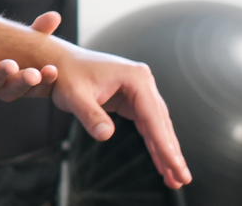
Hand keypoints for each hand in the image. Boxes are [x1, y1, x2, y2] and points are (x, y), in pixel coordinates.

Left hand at [0, 11, 60, 100]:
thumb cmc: (11, 46)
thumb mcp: (27, 37)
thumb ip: (40, 30)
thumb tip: (54, 16)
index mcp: (27, 82)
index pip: (41, 85)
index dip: (47, 79)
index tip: (52, 69)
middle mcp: (8, 88)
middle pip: (17, 89)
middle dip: (25, 81)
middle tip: (33, 74)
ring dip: (1, 75)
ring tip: (9, 65)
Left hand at [50, 43, 191, 188]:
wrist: (59, 62)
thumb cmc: (66, 76)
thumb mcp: (74, 96)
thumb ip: (91, 115)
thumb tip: (106, 135)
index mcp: (135, 77)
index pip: (153, 117)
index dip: (164, 145)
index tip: (176, 168)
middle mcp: (142, 81)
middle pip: (161, 122)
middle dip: (171, 152)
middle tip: (182, 179)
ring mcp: (139, 90)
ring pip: (157, 125)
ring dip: (164, 151)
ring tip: (175, 179)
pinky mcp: (132, 98)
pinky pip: (146, 124)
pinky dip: (152, 143)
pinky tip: (160, 163)